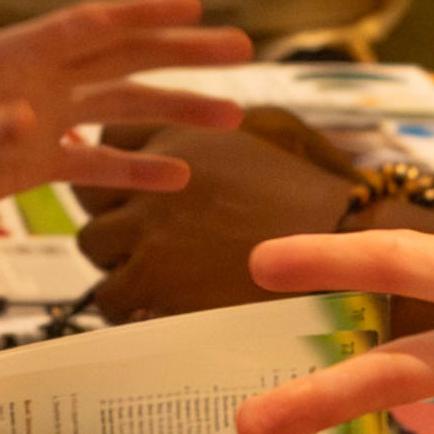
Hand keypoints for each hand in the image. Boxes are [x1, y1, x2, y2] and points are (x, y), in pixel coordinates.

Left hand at [0, 0, 250, 244]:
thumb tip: (29, 124)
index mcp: (9, 56)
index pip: (86, 26)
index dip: (140, 12)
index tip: (193, 3)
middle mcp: (35, 79)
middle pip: (121, 56)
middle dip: (180, 51)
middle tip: (241, 48)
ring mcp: (39, 118)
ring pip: (120, 105)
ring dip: (174, 109)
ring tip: (233, 115)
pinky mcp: (32, 162)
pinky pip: (96, 160)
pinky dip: (136, 167)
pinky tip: (179, 176)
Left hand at [73, 112, 363, 318]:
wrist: (342, 246)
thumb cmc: (312, 194)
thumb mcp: (266, 132)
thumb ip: (216, 128)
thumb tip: (186, 133)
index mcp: (180, 134)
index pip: (111, 138)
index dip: (121, 164)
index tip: (132, 185)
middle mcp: (154, 177)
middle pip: (91, 194)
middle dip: (112, 212)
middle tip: (140, 235)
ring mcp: (149, 230)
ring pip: (95, 246)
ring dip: (117, 260)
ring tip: (151, 274)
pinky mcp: (154, 280)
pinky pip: (110, 295)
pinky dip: (127, 303)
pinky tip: (156, 305)